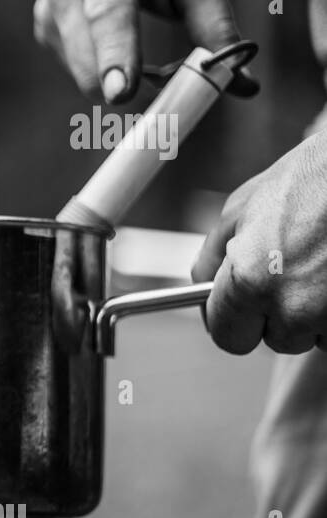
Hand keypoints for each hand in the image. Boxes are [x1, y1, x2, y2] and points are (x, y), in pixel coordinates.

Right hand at [34, 0, 240, 103]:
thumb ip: (216, 25)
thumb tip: (242, 84)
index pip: (109, 15)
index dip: (115, 56)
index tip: (121, 93)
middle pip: (84, 56)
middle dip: (120, 84)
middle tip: (160, 86)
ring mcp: (48, 11)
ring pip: (81, 72)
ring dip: (115, 78)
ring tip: (138, 48)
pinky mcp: (44, 30)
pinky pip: (76, 70)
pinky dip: (102, 70)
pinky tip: (115, 44)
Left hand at [191, 133, 326, 353]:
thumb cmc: (316, 178)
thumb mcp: (244, 207)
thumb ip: (214, 255)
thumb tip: (203, 287)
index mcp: (251, 281)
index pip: (228, 337)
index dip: (237, 323)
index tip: (246, 312)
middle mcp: (295, 307)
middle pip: (279, 339)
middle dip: (286, 314)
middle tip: (304, 271)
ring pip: (320, 336)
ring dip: (323, 313)